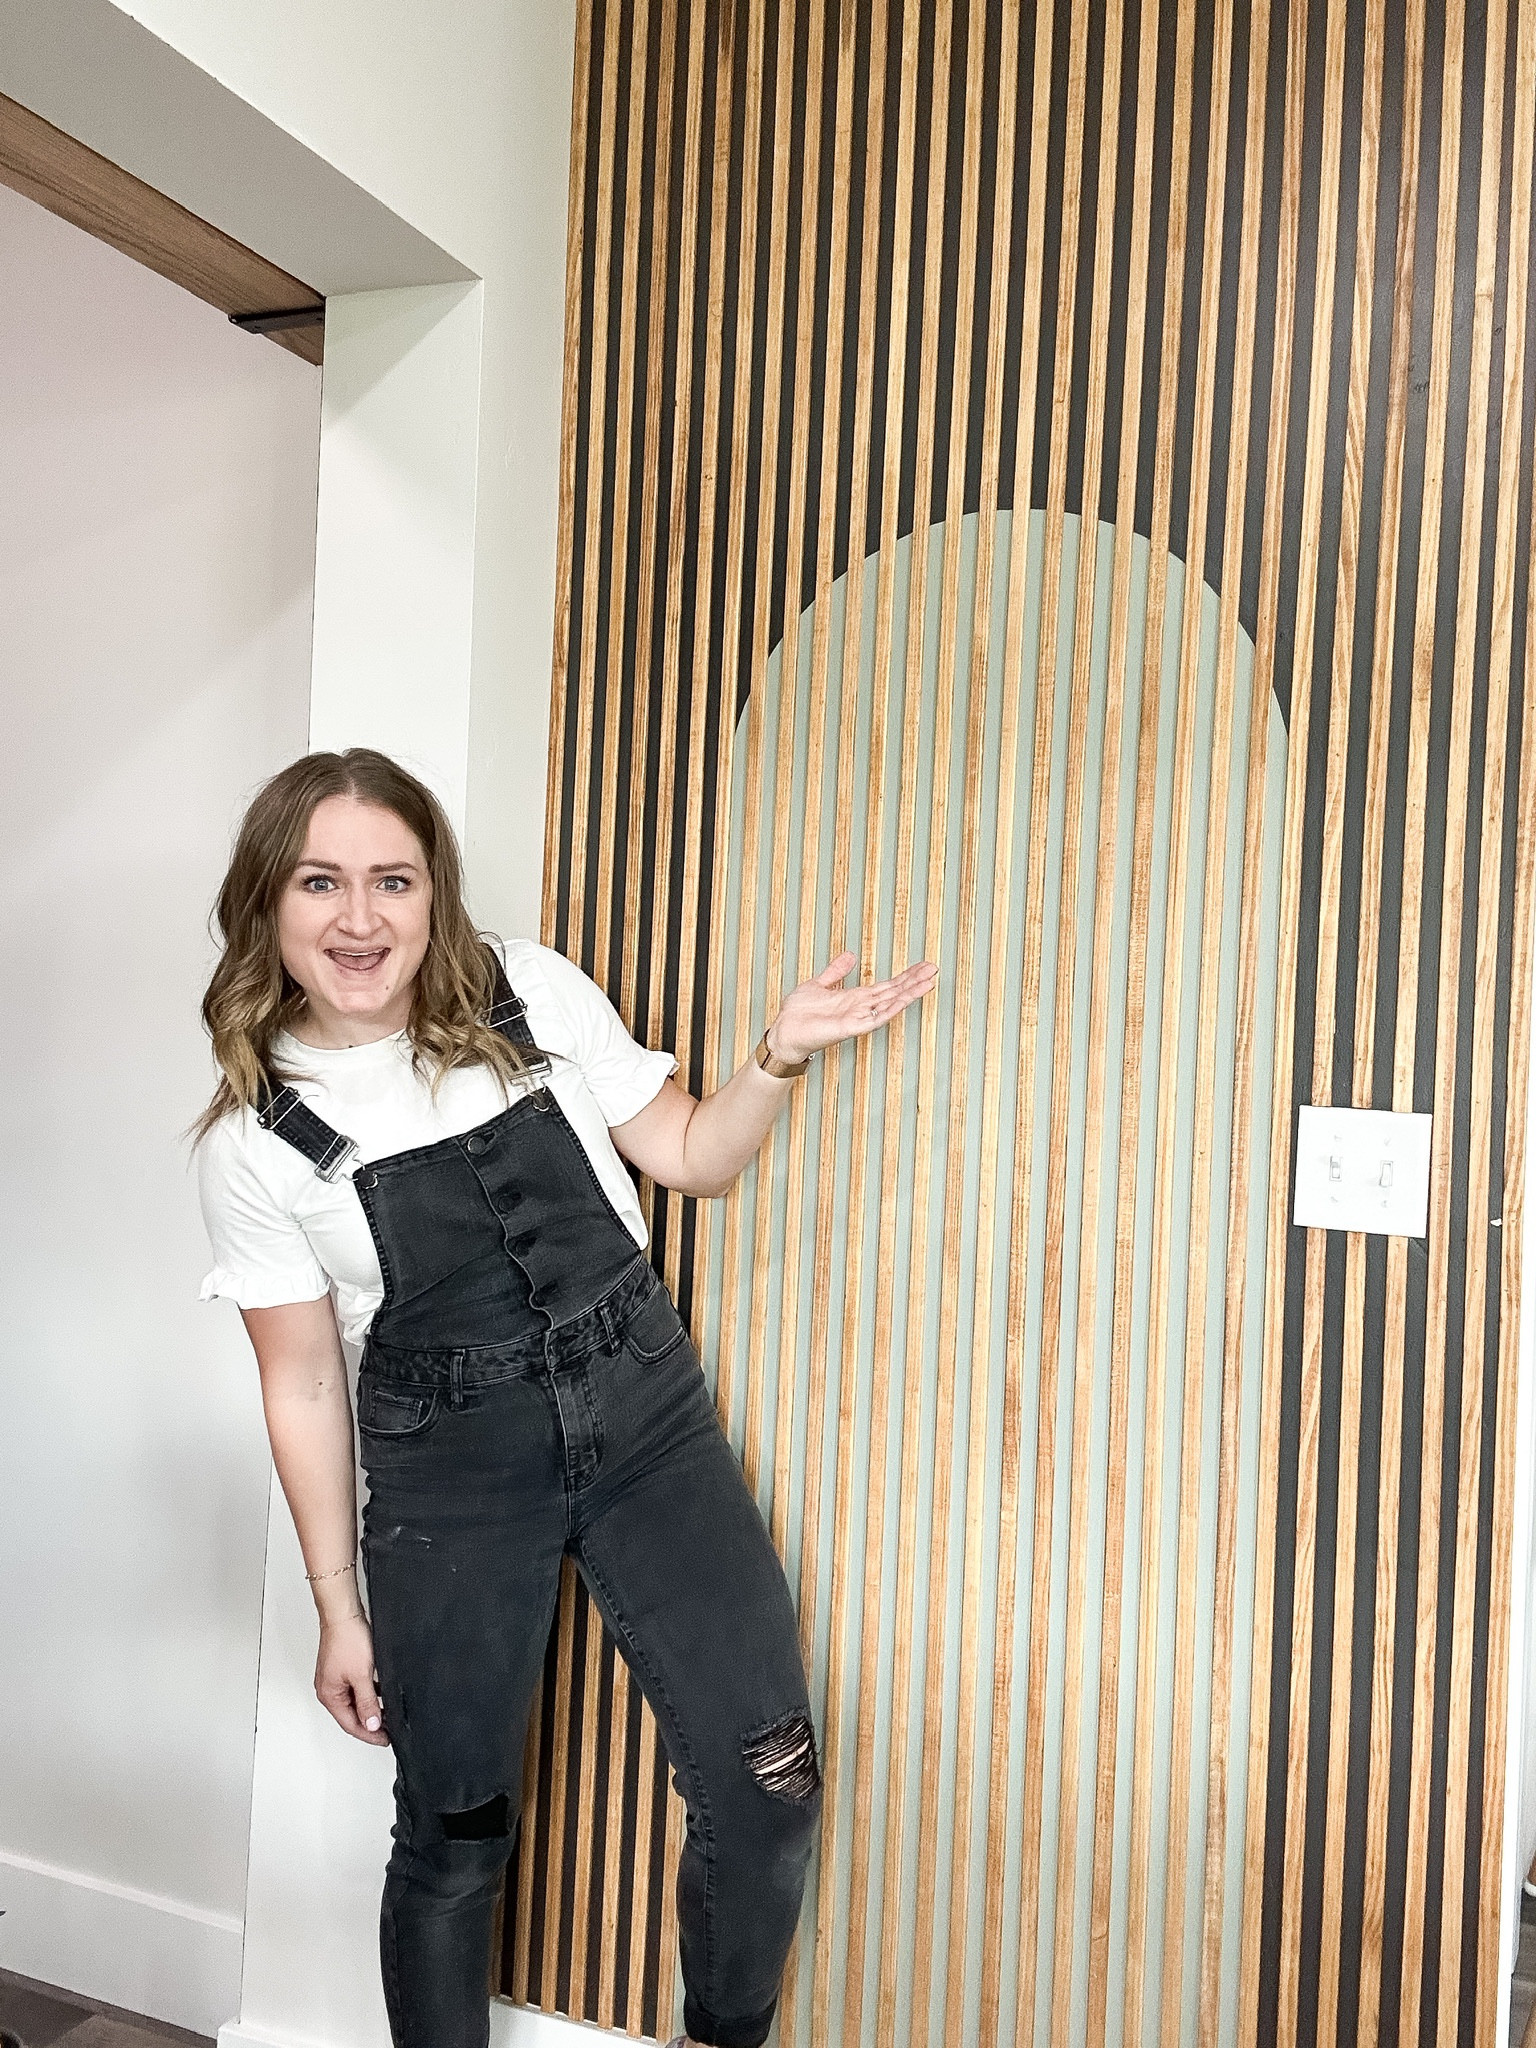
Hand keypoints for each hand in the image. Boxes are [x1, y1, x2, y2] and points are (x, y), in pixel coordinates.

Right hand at [315, 1611, 388, 1744]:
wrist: (344, 1614)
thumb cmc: (347, 1639)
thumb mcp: (362, 1676)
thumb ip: (368, 1702)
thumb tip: (372, 1724)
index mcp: (329, 1696)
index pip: (351, 1724)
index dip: (370, 1734)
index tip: (386, 1739)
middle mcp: (329, 1690)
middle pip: (351, 1715)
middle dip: (370, 1723)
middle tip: (389, 1730)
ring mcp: (335, 1679)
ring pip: (355, 1701)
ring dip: (371, 1708)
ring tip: (388, 1714)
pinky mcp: (342, 1669)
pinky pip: (356, 1688)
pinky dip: (369, 1694)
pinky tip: (381, 1693)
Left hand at [769, 951, 938, 1064]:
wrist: (783, 1031)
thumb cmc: (798, 1013)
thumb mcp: (819, 984)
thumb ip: (835, 971)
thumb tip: (849, 956)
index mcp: (855, 998)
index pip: (887, 986)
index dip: (905, 976)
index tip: (922, 966)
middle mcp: (861, 1008)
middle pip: (894, 992)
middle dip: (914, 981)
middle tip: (934, 969)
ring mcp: (858, 1018)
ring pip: (890, 1004)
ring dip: (909, 993)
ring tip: (929, 982)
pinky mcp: (851, 1028)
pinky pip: (875, 1018)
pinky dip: (891, 1008)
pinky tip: (904, 999)